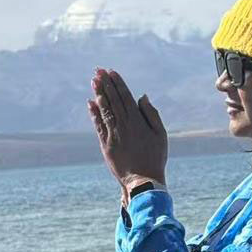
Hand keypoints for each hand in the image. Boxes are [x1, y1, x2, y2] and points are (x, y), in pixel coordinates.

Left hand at [88, 68, 167, 195]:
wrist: (143, 181)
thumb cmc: (155, 158)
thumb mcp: (161, 135)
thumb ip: (151, 114)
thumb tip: (142, 97)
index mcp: (138, 121)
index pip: (125, 97)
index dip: (118, 83)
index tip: (111, 72)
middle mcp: (124, 125)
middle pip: (113, 100)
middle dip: (105, 84)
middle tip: (98, 70)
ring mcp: (113, 135)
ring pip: (104, 110)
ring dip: (99, 94)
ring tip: (94, 81)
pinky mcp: (106, 145)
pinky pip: (98, 125)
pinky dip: (94, 113)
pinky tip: (91, 102)